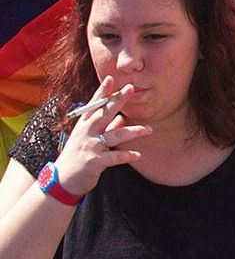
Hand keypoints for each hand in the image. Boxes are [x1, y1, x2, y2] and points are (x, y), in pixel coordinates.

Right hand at [54, 76, 152, 195]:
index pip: (94, 105)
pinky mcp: (94, 162)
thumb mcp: (89, 140)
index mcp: (85, 125)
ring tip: (149, 130)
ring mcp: (90, 147)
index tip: (110, 78)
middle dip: (118, 100)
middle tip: (131, 88)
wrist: (62, 180)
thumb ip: (106, 128)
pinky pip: (113, 158)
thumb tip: (122, 118)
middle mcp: (86, 133)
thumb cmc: (77, 157)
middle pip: (104, 113)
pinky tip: (138, 155)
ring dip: (133, 132)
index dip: (102, 92)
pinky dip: (126, 156)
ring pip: (114, 135)